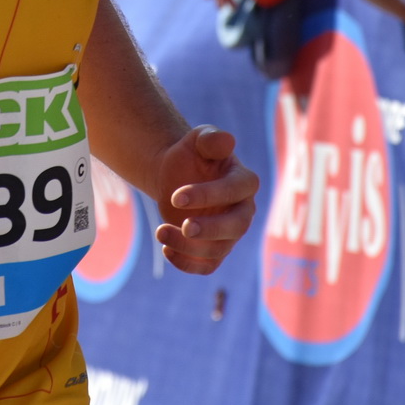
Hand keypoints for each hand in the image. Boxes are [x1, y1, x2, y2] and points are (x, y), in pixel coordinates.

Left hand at [149, 126, 257, 274]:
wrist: (175, 175)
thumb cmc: (191, 155)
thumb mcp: (198, 139)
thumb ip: (211, 138)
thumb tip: (227, 141)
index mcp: (244, 181)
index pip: (236, 191)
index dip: (208, 195)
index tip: (176, 196)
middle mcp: (243, 210)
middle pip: (237, 226)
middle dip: (210, 229)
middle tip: (184, 226)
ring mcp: (230, 233)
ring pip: (219, 250)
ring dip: (189, 246)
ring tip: (160, 231)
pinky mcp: (214, 250)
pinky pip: (207, 266)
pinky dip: (187, 263)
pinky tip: (166, 249)